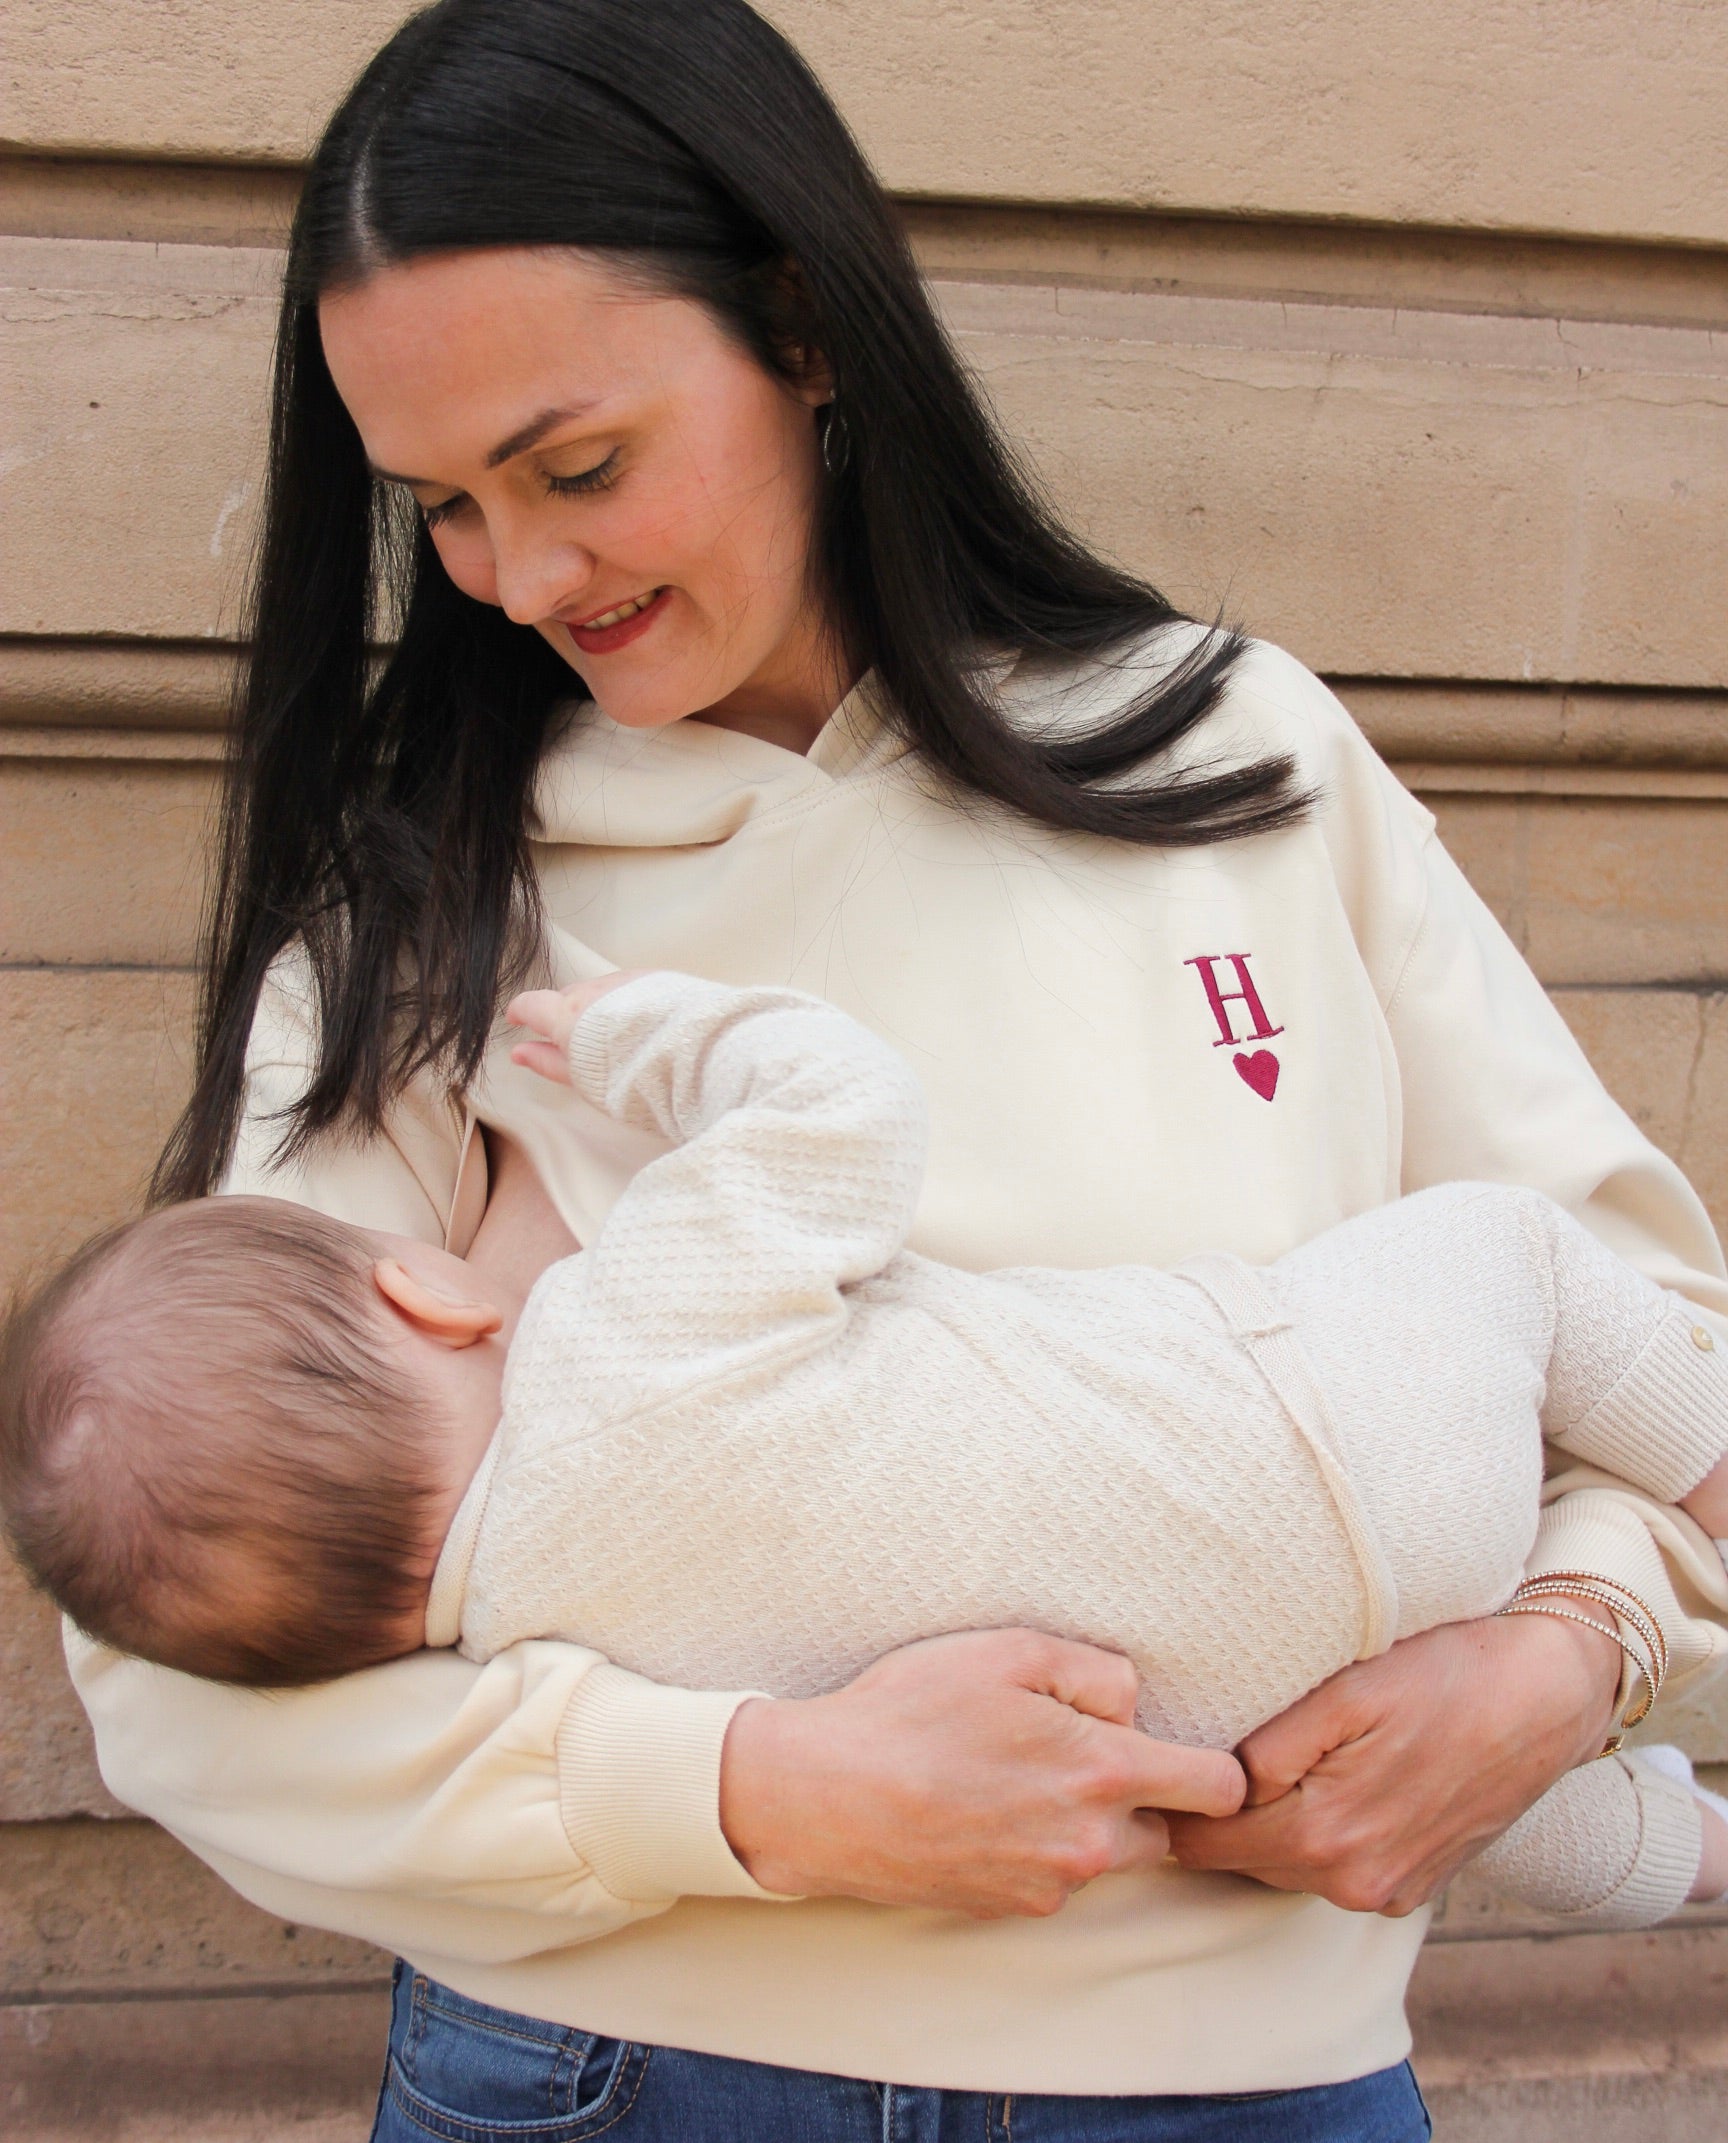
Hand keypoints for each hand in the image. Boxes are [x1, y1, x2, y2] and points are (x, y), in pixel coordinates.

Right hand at [506, 972, 643, 1084]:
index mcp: (567, 1014)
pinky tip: (637, 1022)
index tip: (518, 1020)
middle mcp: (593, 990)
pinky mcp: (653, 978)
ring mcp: (624, 980)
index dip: (522, 1012)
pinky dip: (624, 1001)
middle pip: (568, 997)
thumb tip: (520, 1053)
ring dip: (598, 1007)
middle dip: (565, 1014)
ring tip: (612, 1036)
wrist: (687, 1055)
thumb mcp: (581, 1079)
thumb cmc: (629, 1076)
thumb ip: (548, 1062)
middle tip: (574, 1041)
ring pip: (600, 990)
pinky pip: (628, 986)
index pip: (532, 1003)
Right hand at [719, 1630, 1245, 1918]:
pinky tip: (984, 1806)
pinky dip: (1037, 1845)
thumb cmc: (911, 1709)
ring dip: (1085, 1821)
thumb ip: (1097, 1672)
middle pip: (1167, 1829)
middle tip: (1080, 1752)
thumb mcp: (1008, 1650)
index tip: (1189, 1748)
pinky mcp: (1010, 1909)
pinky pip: (1054, 1875)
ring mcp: (1050, 1885)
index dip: (1217, 1766)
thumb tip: (1135, 1706)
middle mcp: (1090, 1843)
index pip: (1220, 1790)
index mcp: (1102, 1773)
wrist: (824, 1797)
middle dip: (1141, 1794)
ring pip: (1106, 1854)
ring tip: (1015, 1774)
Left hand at [1165, 1607, 1620, 1915]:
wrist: (1547, 1696)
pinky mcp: (1414, 1887)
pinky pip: (1334, 1869)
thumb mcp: (1347, 1692)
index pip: (1204, 1846)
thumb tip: (1206, 1783)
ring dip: (1265, 1825)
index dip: (1172, 1805)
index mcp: (1326, 1836)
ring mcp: (1388, 1891)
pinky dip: (1316, 1835)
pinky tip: (1322, 1783)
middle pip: (1240, 1861)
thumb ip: (1271, 1748)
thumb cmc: (1444, 1674)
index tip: (1148, 1765)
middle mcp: (1355, 1881)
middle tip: (1192, 1755)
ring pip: (1284, 1867)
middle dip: (1213, 1817)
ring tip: (1256, 1764)